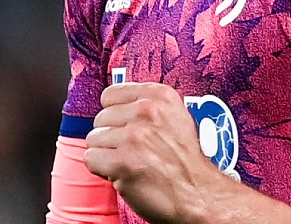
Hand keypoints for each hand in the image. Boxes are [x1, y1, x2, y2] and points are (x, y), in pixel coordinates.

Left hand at [83, 83, 234, 223]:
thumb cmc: (186, 163)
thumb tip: (117, 106)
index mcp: (160, 96)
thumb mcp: (176, 118)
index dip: (115, 115)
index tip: (124, 127)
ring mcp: (134, 136)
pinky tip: (123, 173)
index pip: (111, 94)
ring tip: (131, 163)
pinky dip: (103, 170)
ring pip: (94, 139)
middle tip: (134, 151)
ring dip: (108, 154)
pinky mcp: (122, 161)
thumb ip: (148, 107)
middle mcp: (147, 111)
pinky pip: (91, 158)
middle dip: (112, 137)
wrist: (199, 195)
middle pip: (101, 118)